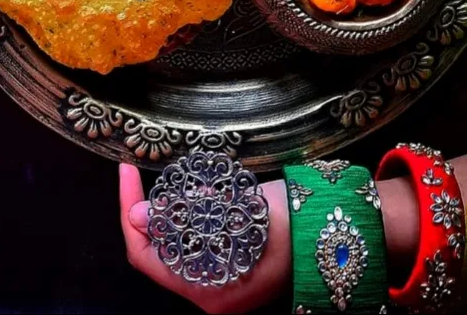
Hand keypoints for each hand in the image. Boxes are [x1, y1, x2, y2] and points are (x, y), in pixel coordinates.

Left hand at [119, 163, 290, 314]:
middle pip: (156, 252)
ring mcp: (220, 284)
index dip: (130, 214)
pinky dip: (187, 218)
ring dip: (167, 212)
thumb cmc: (295, 223)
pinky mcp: (230, 268)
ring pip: (174, 246)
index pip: (145, 256)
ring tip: (168, 178)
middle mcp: (209, 295)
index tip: (128, 172)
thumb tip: (139, 215)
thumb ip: (188, 216)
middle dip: (146, 210)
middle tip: (142, 172)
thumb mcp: (240, 213)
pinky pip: (194, 244)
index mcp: (208, 290)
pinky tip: (193, 193)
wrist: (338, 230)